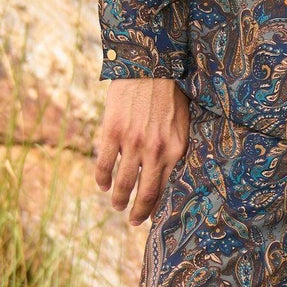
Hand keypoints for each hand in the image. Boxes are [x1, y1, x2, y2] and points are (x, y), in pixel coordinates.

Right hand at [94, 77, 189, 226]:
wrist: (149, 64)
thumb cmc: (170, 93)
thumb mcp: (184, 122)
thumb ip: (178, 147)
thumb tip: (174, 172)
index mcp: (177, 149)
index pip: (167, 189)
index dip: (159, 207)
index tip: (155, 216)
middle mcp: (156, 151)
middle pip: (146, 194)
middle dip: (139, 213)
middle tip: (134, 221)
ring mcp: (132, 143)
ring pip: (123, 183)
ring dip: (118, 199)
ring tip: (117, 206)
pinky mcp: (112, 132)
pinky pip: (104, 165)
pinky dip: (102, 180)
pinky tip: (102, 186)